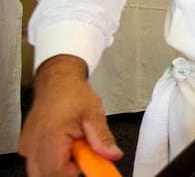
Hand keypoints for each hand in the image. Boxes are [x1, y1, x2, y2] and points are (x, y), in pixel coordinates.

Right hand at [19, 55, 121, 176]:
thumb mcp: (94, 114)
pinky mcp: (27, 148)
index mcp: (50, 137)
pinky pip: (39, 165)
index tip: (90, 160)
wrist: (57, 82)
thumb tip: (112, 155)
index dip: (76, 170)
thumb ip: (102, 138)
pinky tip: (64, 146)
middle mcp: (33, 145)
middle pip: (48, 175)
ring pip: (42, 172)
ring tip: (74, 145)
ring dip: (61, 165)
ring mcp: (27, 147)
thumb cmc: (72, 94)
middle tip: (82, 152)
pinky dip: (53, 161)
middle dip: (68, 170)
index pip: (58, 172)